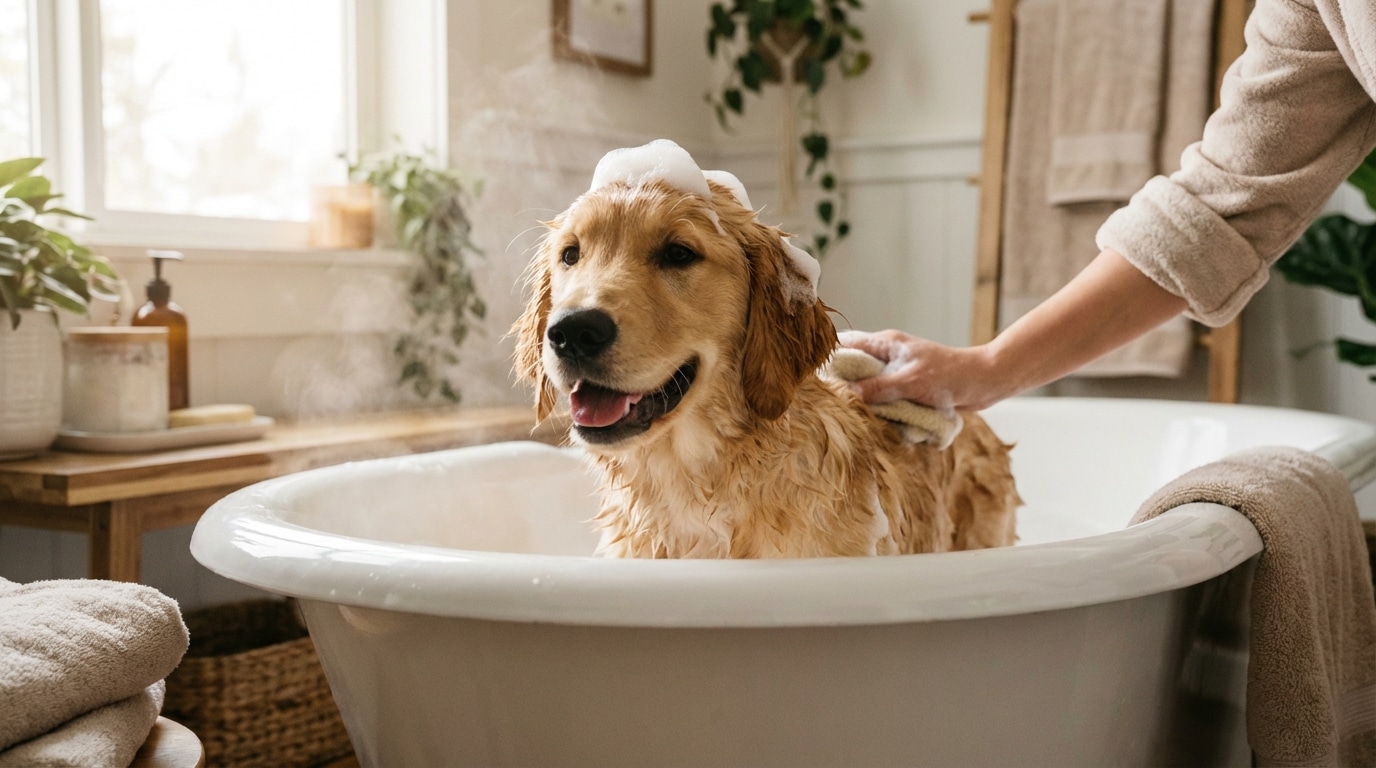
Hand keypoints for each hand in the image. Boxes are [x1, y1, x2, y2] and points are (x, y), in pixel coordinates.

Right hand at [837, 330, 1007, 411]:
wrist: (985, 383)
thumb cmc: (950, 376)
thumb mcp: (910, 382)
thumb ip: (878, 388)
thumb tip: (845, 394)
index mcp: (885, 343)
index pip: (845, 343)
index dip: (827, 357)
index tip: (815, 379)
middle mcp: (888, 356)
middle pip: (853, 368)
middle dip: (844, 386)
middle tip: (832, 405)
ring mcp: (897, 373)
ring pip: (868, 388)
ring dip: (865, 403)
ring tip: (855, 418)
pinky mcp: (908, 390)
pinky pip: (886, 401)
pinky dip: (882, 411)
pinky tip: (879, 424)